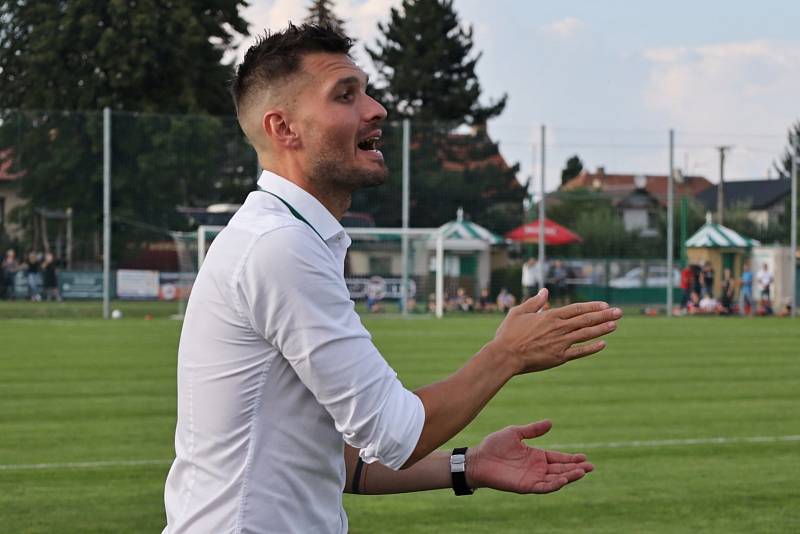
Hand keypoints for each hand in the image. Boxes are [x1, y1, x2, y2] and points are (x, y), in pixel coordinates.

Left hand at [466, 420, 592, 493]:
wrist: (479, 458)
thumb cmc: (494, 445)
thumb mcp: (516, 432)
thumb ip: (533, 430)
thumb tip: (550, 422)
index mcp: (536, 456)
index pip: (558, 458)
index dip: (571, 459)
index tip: (584, 457)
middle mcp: (537, 468)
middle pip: (561, 470)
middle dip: (576, 468)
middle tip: (590, 466)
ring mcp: (532, 478)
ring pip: (556, 479)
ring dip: (569, 477)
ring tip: (582, 472)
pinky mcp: (525, 486)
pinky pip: (543, 487)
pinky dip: (554, 484)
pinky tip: (564, 480)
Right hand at [490, 288, 620, 374]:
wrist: (506, 355)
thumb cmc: (509, 333)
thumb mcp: (519, 312)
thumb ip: (535, 302)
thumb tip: (545, 292)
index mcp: (551, 316)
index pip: (577, 309)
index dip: (592, 306)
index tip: (605, 304)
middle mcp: (559, 328)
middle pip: (586, 320)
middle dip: (604, 315)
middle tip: (619, 312)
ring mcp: (561, 343)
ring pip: (586, 334)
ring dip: (602, 329)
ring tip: (615, 325)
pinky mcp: (559, 357)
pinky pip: (580, 352)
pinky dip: (592, 348)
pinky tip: (602, 344)